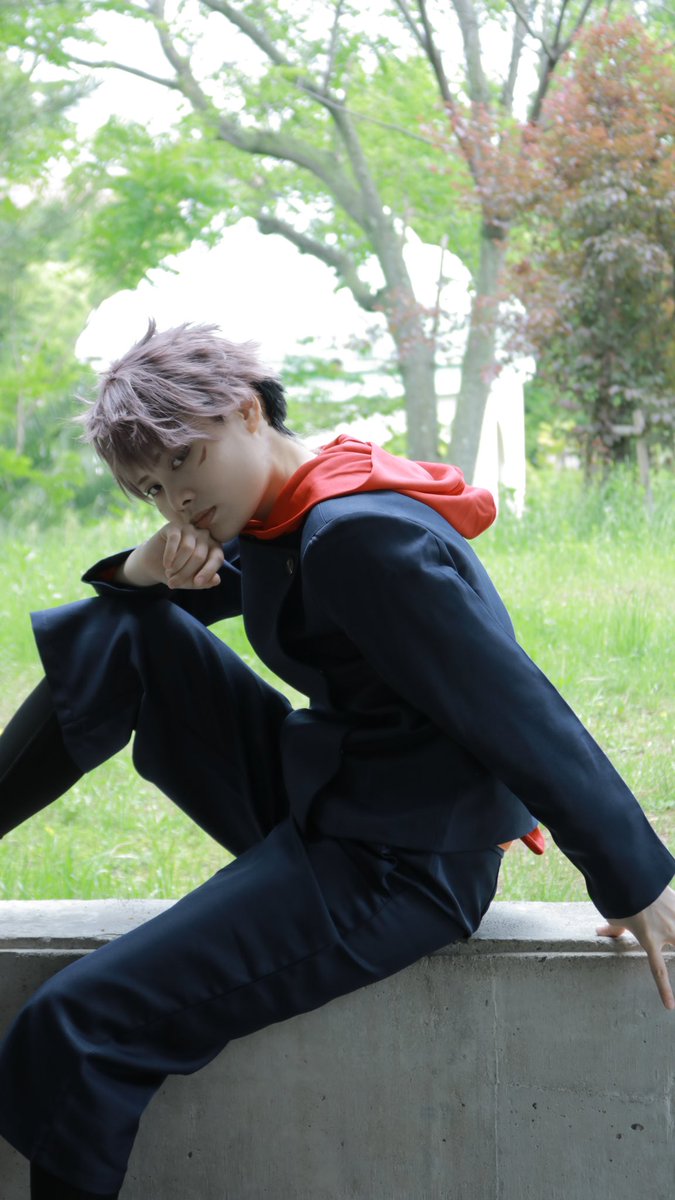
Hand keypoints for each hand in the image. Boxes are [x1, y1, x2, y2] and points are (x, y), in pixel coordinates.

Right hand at [161, 522, 224, 588]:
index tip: (197, 583)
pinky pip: (174, 539)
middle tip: (173, 583)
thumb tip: (217, 580)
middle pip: (199, 556)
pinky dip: (169, 555)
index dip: (208, 571)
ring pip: (187, 548)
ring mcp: (190, 528)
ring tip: (169, 573)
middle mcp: (205, 536)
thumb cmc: (179, 572)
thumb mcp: (192, 581)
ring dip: (176, 566)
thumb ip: (205, 582)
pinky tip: (166, 564)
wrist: (156, 565)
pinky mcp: (174, 526)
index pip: (217, 558)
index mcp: (214, 548)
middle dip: (185, 573)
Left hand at [596, 884, 674, 1009]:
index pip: (658, 972)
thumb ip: (613, 928)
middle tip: (672, 955)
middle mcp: (668, 932)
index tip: (670, 1007)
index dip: (664, 990)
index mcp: (650, 941)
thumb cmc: (621, 898)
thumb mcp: (615, 917)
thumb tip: (600, 932)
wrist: (632, 876)